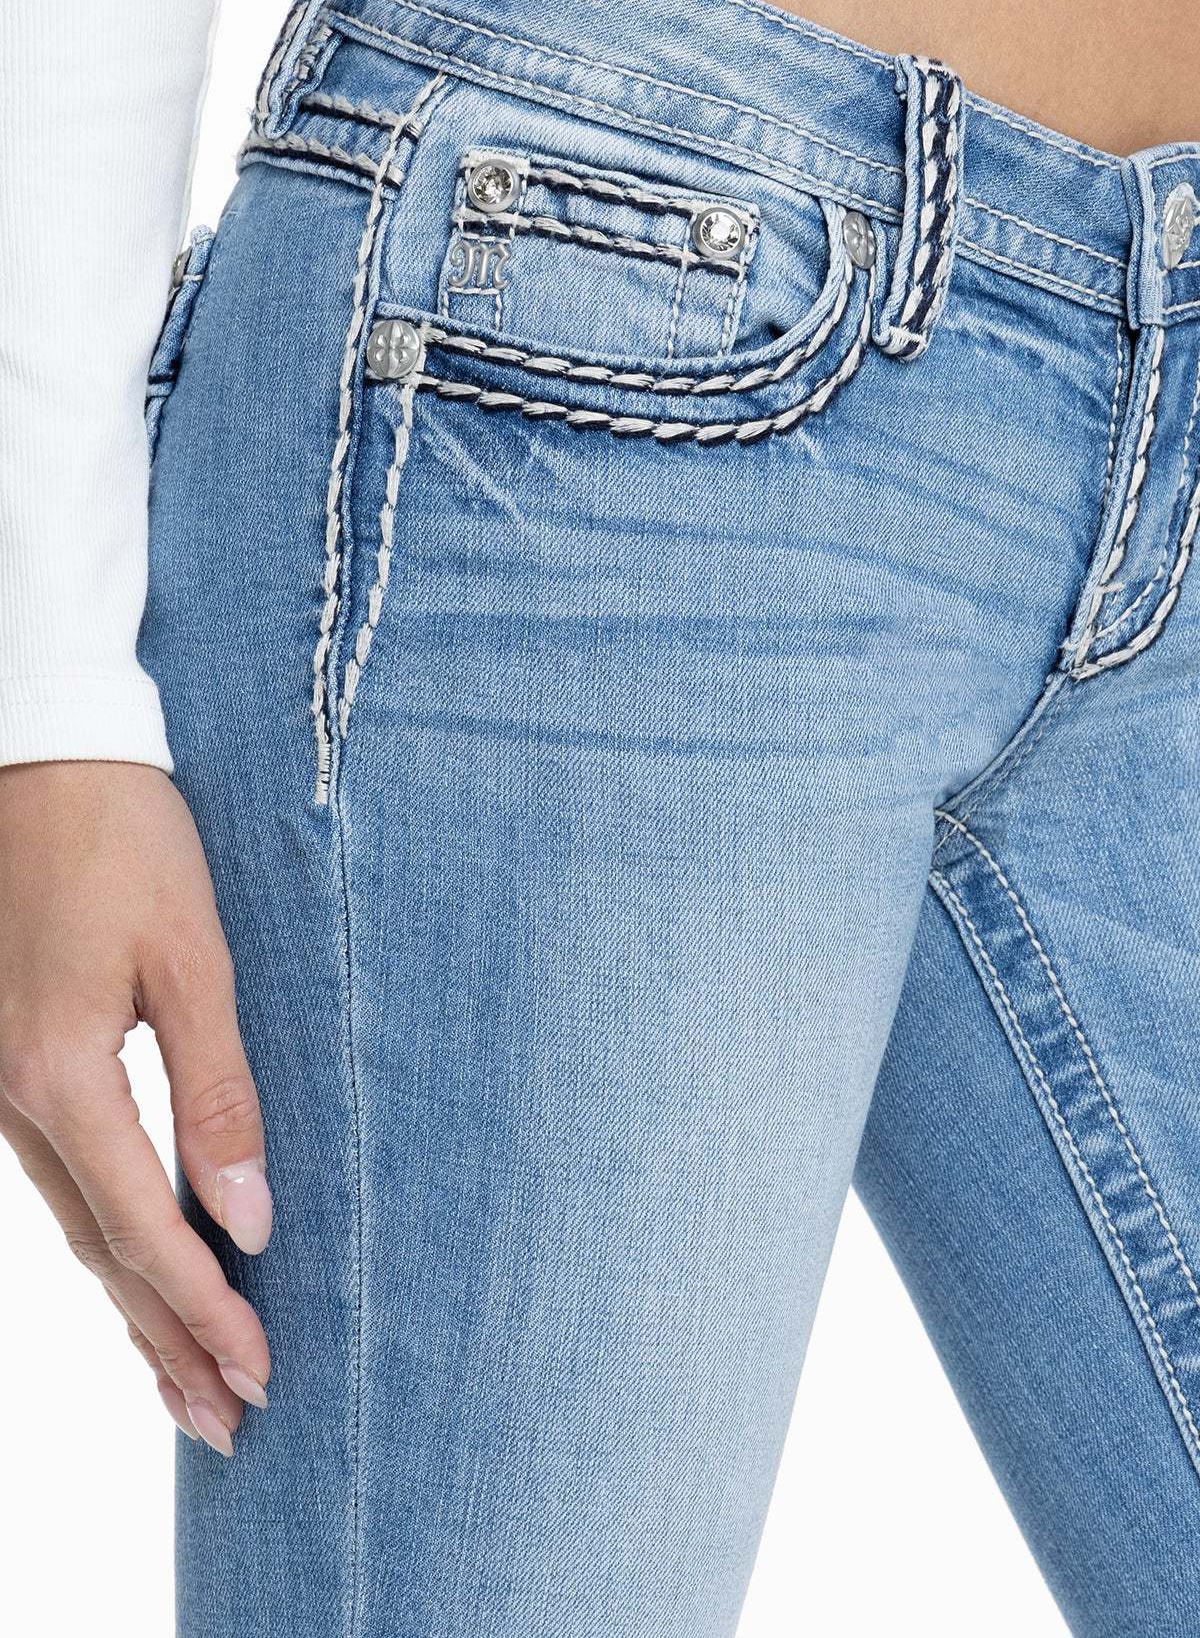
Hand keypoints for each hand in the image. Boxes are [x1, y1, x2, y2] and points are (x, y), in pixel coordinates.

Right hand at [0, 760, 270, 1456]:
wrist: (42, 757)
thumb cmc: (126, 839)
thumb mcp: (193, 956)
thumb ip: (219, 1090)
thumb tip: (250, 1212)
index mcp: (59, 1073)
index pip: (140, 1225)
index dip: (205, 1306)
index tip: (263, 1370)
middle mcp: (14, 1096)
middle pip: (98, 1249)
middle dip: (167, 1340)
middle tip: (230, 1421)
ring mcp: (1, 1083)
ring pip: (72, 1225)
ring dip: (134, 1305)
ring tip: (186, 1385)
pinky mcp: (12, 1062)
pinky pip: (59, 1181)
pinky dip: (104, 1243)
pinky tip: (133, 1271)